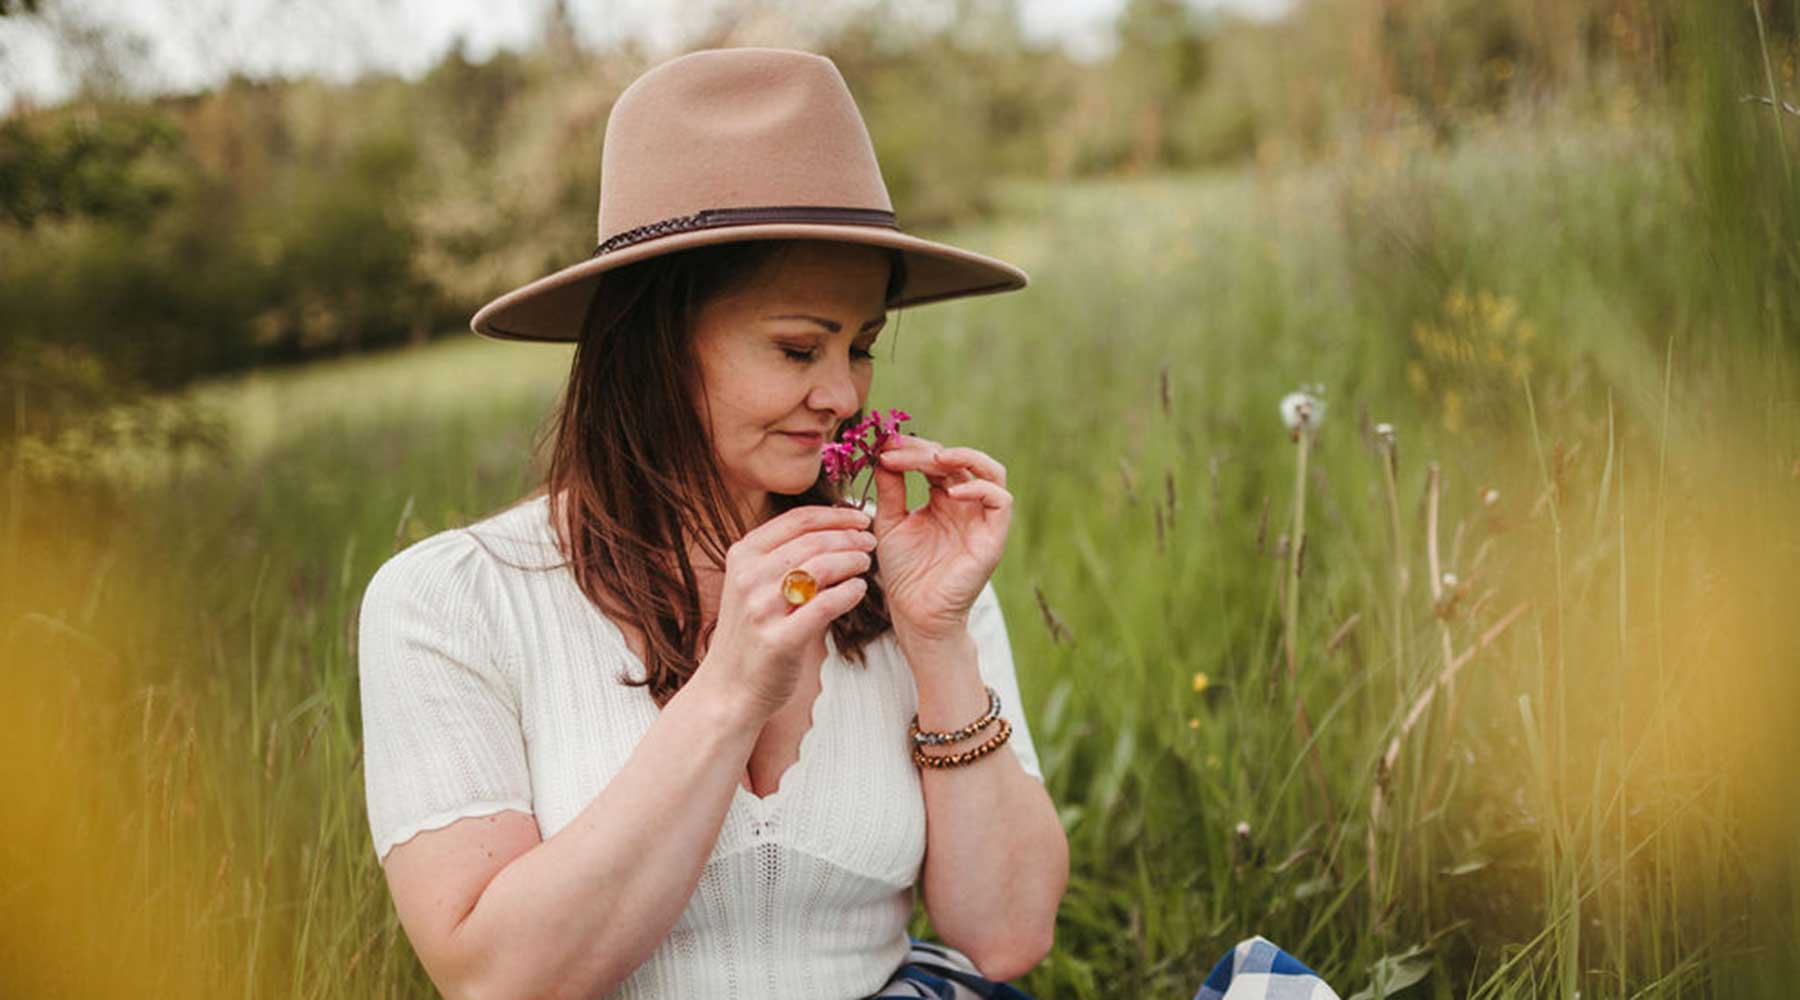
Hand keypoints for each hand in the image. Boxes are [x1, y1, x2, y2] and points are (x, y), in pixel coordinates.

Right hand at [699, 504, 876, 720]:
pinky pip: (824, 606)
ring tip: (866, 564)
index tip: (860, 518)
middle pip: (813, 540)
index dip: (835, 514)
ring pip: (821, 567)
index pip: (797, 520)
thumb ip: (786, 560)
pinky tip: (859, 590)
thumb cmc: (750, 635)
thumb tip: (839, 534)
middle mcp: (749, 577)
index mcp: (743, 555)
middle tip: (870, 543)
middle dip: (850, 537)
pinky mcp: (778, 640)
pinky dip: (849, 593)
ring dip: (852, 561)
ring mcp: (761, 608)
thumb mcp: (755, 586)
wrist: (728, 689)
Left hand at [870, 434, 1012, 644]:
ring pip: (991, 471)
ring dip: (966, 457)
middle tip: (897, 451)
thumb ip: (891, 489)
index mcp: (943, 499)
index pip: (935, 461)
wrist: (915, 613)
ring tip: (935, 458)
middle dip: (926, 451)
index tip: (882, 447)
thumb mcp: (890, 523)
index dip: (911, 449)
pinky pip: (1000, 501)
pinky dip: (979, 489)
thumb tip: (883, 452)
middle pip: (958, 461)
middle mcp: (966, 505)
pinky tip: (948, 494)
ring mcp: (982, 519)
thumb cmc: (904, 573)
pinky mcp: (993, 538)